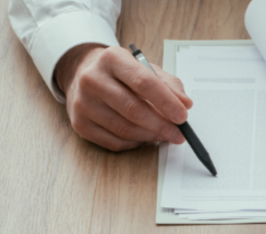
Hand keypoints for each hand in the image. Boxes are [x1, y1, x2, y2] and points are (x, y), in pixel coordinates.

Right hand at [54, 44, 192, 150]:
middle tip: (178, 134)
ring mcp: (83, 103)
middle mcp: (93, 79)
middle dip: (161, 125)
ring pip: (124, 129)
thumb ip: (168, 84)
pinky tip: (143, 137)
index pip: (144, 82)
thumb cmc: (118, 73)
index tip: (182, 116)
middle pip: (133, 109)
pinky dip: (134, 143)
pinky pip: (114, 142)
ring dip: (150, 136)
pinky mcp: (80, 124)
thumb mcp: (143, 68)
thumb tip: (185, 104)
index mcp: (112, 59)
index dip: (166, 102)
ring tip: (164, 135)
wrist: (81, 74)